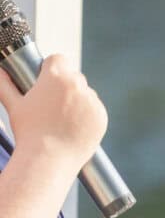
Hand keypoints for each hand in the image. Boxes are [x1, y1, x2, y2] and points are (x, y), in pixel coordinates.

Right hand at [0, 54, 105, 169]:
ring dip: (76, 100)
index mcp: (56, 77)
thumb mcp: (14, 105)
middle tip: (50, 103)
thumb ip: (5, 85)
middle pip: (72, 76)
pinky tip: (72, 126)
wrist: (49, 159)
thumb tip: (0, 71)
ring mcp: (92, 101)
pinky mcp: (101, 116)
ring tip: (60, 118)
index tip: (44, 79)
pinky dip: (86, 115)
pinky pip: (94, 109)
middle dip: (63, 85)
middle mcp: (78, 85)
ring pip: (84, 93)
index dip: (49, 68)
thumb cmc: (29, 132)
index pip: (58, 59)